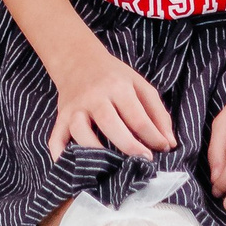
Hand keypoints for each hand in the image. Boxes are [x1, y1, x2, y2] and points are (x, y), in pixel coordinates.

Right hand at [47, 36, 174, 161]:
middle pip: (110, 124)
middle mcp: (95, 97)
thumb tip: (169, 144)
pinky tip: (70, 166)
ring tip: (111, 166)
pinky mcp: (61, 116)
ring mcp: (75, 108)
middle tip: (144, 160)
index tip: (163, 150)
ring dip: (95, 151)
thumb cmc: (114, 76)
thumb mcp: (140, 85)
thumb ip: (158, 113)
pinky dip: (60, 153)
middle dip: (129, 145)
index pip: (137, 116)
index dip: (153, 137)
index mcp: (118, 87)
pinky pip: (56, 137)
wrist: (78, 59)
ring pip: (81, 131)